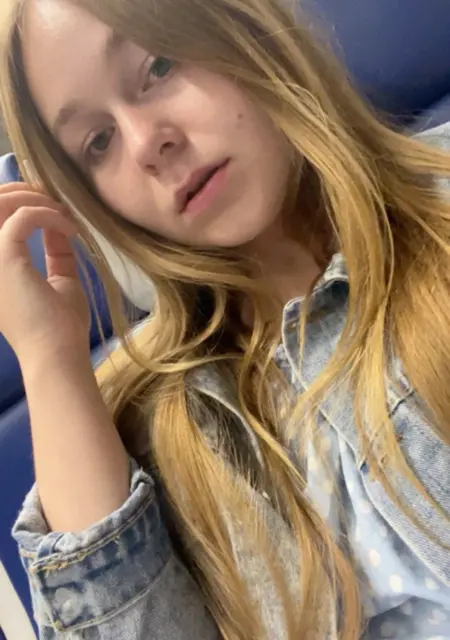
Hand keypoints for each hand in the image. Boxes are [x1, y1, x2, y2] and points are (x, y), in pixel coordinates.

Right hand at [0, 183, 90, 362]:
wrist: (58, 353)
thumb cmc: (59, 326)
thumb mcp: (59, 279)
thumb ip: (55, 252)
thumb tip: (58, 224)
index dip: (18, 202)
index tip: (53, 210)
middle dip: (22, 192)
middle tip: (56, 204)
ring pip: (0, 202)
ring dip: (34, 199)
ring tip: (63, 214)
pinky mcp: (4, 257)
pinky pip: (23, 217)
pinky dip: (50, 216)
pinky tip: (71, 230)